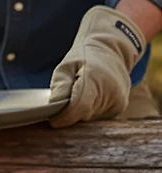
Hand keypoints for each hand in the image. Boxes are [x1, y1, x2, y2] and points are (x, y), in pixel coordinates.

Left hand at [49, 5, 145, 127]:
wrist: (111, 52)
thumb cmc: (83, 58)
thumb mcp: (65, 67)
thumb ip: (60, 87)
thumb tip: (53, 110)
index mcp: (95, 78)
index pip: (79, 107)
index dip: (64, 117)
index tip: (53, 120)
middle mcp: (111, 92)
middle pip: (82, 115)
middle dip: (70, 113)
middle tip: (64, 100)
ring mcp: (118, 101)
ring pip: (89, 117)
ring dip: (79, 111)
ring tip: (78, 94)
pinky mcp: (119, 108)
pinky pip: (97, 116)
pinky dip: (89, 111)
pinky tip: (89, 98)